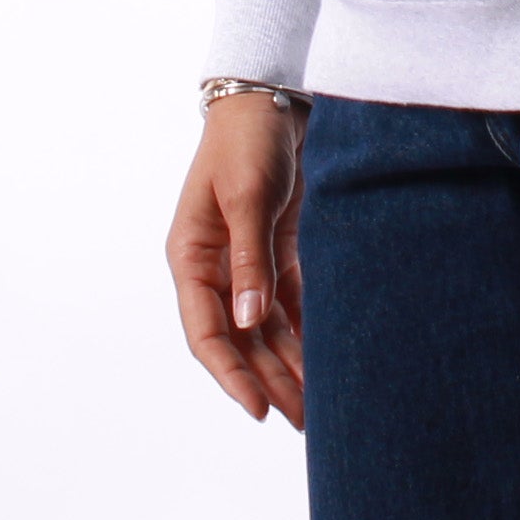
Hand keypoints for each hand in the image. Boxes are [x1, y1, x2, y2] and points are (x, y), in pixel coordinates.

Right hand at [165, 92, 310, 426]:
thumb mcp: (246, 196)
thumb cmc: (247, 140)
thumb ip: (249, 258)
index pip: (206, 332)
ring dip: (291, 364)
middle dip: (269, 381)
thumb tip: (248, 322)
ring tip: (320, 406)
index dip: (230, 374)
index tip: (258, 409)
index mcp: (191, 256)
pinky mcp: (279, 250)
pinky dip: (306, 331)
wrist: (272, 97)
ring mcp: (248, 260)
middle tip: (303, 421)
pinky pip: (290, 304)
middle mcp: (216, 267)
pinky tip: (327, 360)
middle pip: (241, 340)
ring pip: (267, 328)